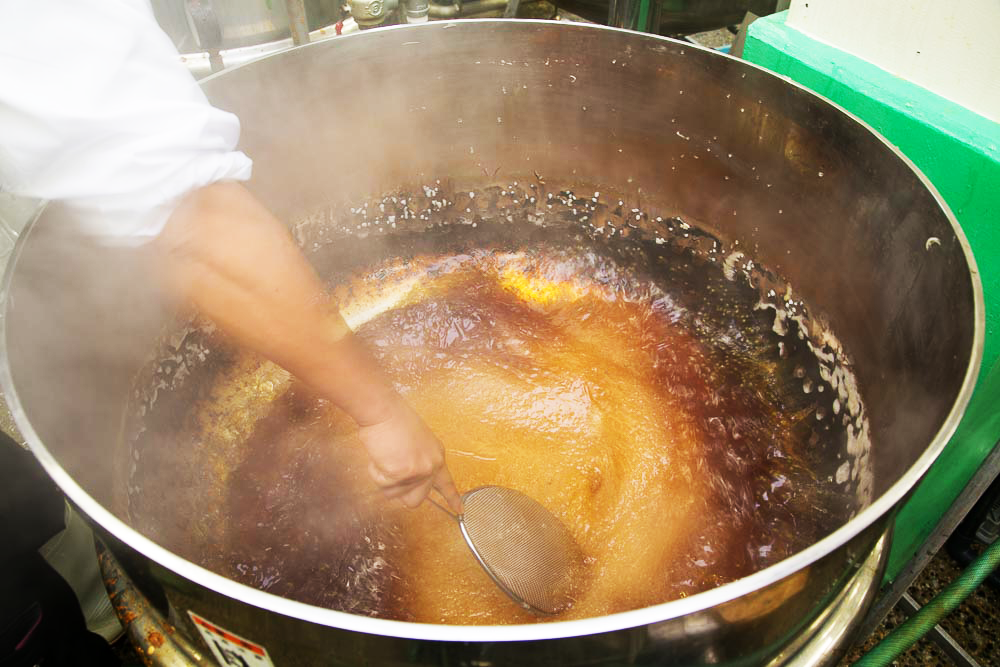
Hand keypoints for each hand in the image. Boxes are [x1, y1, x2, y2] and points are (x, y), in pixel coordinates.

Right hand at [358, 396, 463, 512]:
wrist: (384, 411)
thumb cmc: (393, 421)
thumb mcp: (415, 442)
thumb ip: (416, 462)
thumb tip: (406, 480)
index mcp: (437, 456)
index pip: (446, 483)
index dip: (452, 498)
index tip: (460, 510)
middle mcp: (432, 466)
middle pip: (415, 500)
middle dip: (399, 491)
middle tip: (391, 470)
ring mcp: (419, 471)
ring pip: (394, 494)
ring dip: (384, 478)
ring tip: (386, 455)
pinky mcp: (403, 473)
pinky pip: (382, 484)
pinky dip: (376, 472)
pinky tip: (380, 454)